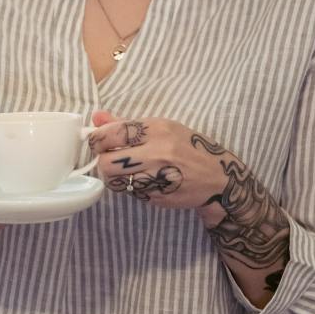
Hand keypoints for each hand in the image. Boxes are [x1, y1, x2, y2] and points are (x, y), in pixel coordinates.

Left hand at [89, 110, 222, 209]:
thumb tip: (97, 117)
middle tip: (109, 159)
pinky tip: (142, 180)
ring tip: (124, 172)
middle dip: (103, 161)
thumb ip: (127, 124)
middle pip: (107, 162)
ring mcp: (157, 177)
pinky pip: (130, 192)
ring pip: (115, 181)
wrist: (217, 178)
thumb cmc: (188, 147)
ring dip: (114, 177)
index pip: (112, 133)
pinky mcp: (157, 196)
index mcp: (157, 129)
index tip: (98, 142)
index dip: (97, 139)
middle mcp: (157, 152)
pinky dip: (130, 187)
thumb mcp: (163, 128)